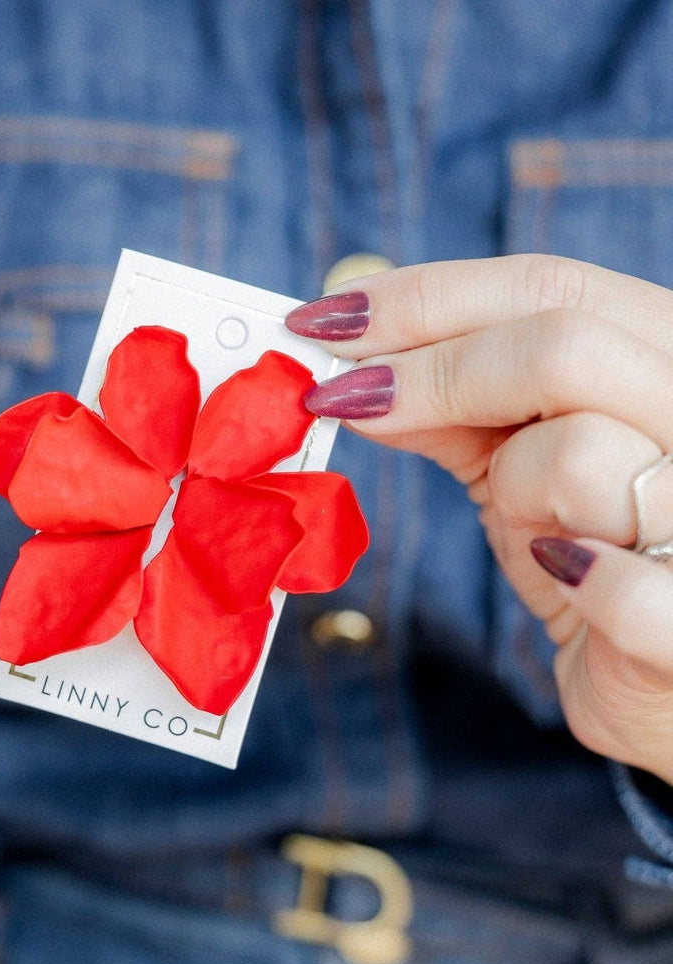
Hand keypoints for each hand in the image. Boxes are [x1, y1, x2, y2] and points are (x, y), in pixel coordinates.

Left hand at [287, 255, 672, 781]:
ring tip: (531, 525)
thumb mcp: (522, 457)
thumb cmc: (599, 552)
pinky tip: (568, 576)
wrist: (667, 678)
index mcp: (669, 356)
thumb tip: (351, 360)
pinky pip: (625, 591)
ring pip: (584, 453)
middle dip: (432, 372)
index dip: (427, 297)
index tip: (324, 321)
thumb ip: (456, 401)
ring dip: (517, 489)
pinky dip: (577, 583)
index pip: (554, 285)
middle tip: (342, 398)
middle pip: (565, 344)